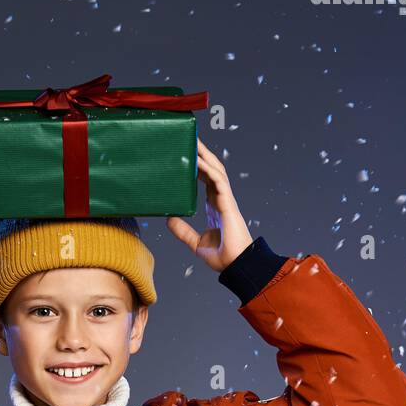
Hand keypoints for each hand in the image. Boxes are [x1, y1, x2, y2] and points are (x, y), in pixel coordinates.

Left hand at [166, 138, 251, 272]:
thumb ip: (183, 231)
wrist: (236, 266)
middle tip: (190, 139)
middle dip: (203, 154)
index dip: (199, 166)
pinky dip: (207, 167)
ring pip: (216, 170)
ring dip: (205, 154)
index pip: (207, 180)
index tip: (188, 156)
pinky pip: (217, 180)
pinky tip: (197, 158)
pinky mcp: (228, 203)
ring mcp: (226, 199)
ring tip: (194, 140)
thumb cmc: (223, 257)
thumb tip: (169, 219)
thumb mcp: (196, 243)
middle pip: (212, 170)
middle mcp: (222, 199)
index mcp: (216, 206)